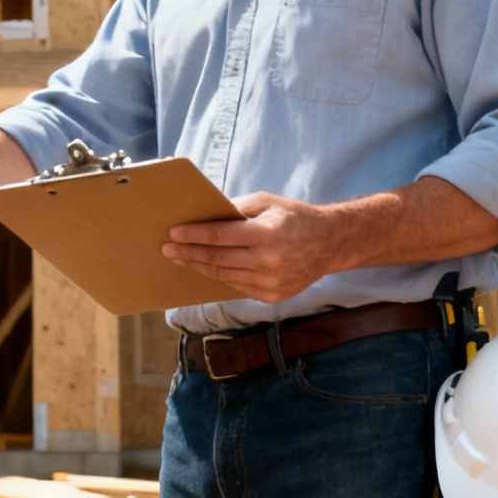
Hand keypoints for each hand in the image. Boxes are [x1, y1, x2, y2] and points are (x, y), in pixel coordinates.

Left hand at [161, 191, 344, 303]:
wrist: (330, 243)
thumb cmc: (294, 217)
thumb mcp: (267, 202)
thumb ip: (236, 208)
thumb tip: (204, 217)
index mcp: (266, 235)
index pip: (219, 237)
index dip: (193, 235)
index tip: (172, 233)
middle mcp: (269, 262)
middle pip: (217, 259)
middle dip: (188, 253)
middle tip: (167, 249)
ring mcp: (271, 283)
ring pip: (224, 276)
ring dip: (199, 267)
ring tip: (181, 259)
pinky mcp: (272, 296)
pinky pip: (237, 286)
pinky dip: (220, 277)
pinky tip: (205, 269)